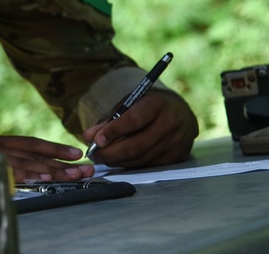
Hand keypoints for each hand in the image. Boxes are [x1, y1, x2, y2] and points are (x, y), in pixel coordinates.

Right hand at [0, 135, 93, 182]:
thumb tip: (24, 173)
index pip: (31, 143)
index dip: (54, 147)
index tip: (76, 153)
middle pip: (35, 151)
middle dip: (63, 160)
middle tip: (87, 167)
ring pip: (28, 161)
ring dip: (53, 168)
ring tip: (74, 174)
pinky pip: (10, 169)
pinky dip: (29, 172)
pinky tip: (45, 176)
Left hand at [82, 91, 198, 167]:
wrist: (181, 113)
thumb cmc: (150, 107)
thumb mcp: (131, 104)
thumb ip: (110, 119)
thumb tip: (87, 136)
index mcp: (157, 105)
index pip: (133, 120)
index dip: (113, 131)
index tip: (96, 140)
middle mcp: (169, 124)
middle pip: (136, 145)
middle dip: (111, 152)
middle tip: (94, 154)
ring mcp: (175, 142)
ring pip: (141, 158)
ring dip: (117, 161)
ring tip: (102, 158)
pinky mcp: (177, 157)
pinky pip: (148, 164)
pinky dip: (130, 164)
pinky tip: (118, 160)